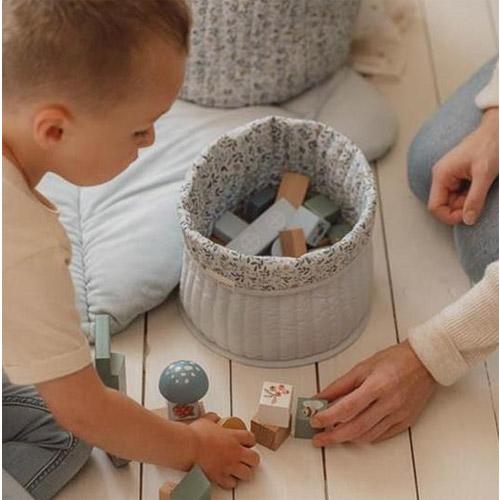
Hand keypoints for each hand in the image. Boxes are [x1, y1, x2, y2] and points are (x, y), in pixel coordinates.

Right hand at [190, 413, 259, 488]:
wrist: (188, 446)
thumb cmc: (196, 434)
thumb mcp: (206, 420)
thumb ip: (214, 418)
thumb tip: (214, 417)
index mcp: (233, 436)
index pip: (251, 438)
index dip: (251, 441)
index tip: (248, 443)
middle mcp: (235, 452)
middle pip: (254, 459)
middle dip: (252, 459)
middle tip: (247, 459)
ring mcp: (229, 465)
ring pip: (247, 474)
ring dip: (243, 472)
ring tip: (239, 470)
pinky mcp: (220, 476)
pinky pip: (231, 484)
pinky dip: (230, 482)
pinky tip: (227, 478)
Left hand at [310, 341, 436, 445]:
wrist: (425, 362)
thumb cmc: (395, 360)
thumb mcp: (363, 366)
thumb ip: (341, 385)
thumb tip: (321, 396)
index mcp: (377, 385)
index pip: (347, 407)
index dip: (328, 417)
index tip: (315, 421)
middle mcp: (389, 403)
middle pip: (356, 427)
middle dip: (333, 436)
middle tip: (319, 438)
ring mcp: (399, 415)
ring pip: (368, 435)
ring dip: (347, 438)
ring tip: (333, 434)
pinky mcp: (406, 422)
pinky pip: (381, 436)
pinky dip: (364, 436)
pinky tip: (354, 433)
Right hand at [428, 107, 497, 224]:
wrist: (497, 128)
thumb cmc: (490, 145)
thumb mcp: (484, 174)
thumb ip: (475, 199)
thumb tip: (468, 220)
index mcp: (441, 175)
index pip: (435, 206)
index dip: (450, 216)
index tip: (468, 216)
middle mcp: (442, 177)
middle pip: (444, 205)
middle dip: (461, 208)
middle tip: (479, 200)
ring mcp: (449, 176)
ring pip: (453, 201)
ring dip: (467, 202)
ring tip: (482, 189)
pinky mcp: (458, 176)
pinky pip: (460, 194)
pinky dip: (471, 195)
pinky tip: (481, 186)